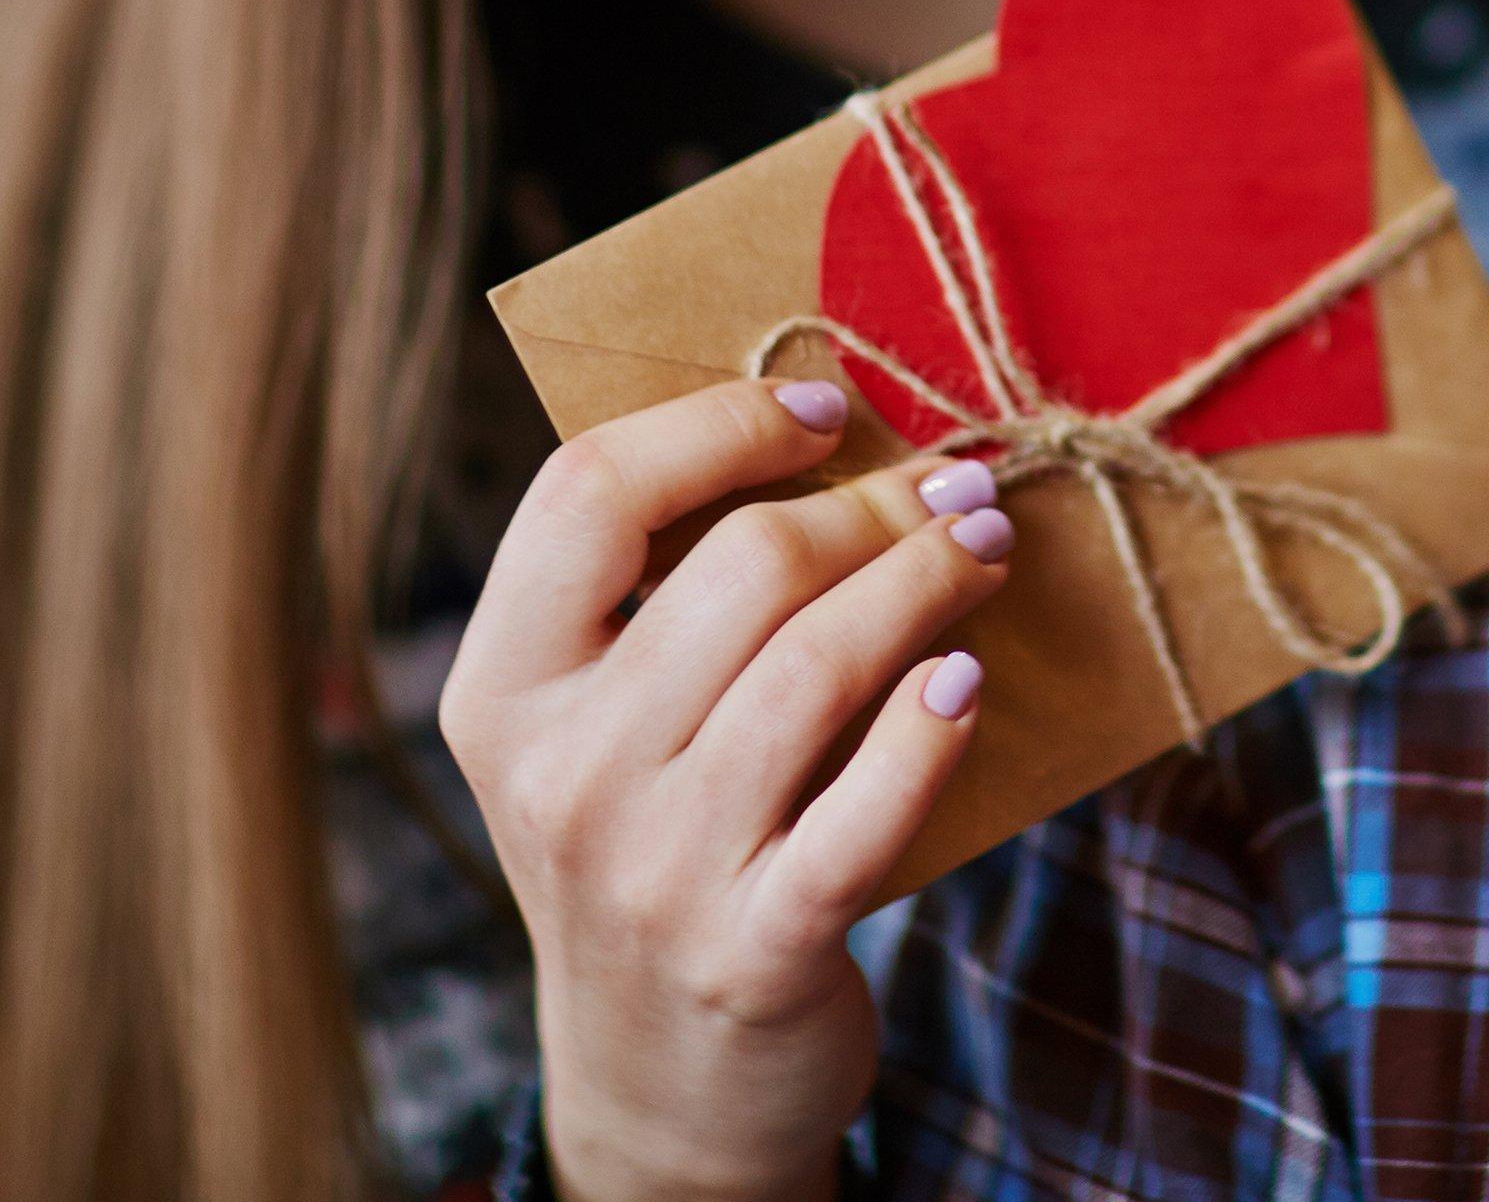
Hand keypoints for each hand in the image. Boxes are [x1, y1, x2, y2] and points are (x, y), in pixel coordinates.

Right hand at [439, 379, 1012, 1201]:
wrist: (655, 1085)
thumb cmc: (649, 840)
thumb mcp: (596, 723)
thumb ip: (658, 594)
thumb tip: (819, 423)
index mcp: (503, 686)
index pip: (589, 490)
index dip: (717, 422)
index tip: (823, 403)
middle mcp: (563, 773)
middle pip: (740, 565)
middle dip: (871, 504)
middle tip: (956, 484)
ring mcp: (654, 869)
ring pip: (817, 663)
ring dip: (923, 583)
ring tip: (984, 549)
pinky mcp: (754, 951)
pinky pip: (866, 806)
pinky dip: (928, 727)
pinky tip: (966, 678)